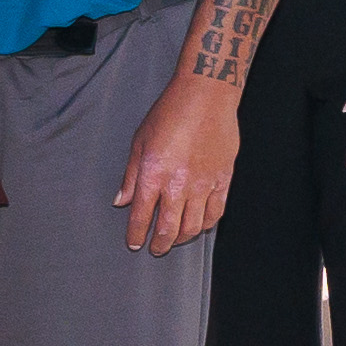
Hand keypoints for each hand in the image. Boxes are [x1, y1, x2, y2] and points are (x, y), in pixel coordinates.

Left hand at [118, 73, 239, 255]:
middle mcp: (178, 185)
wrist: (205, 96)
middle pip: (168, 229)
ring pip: (194, 226)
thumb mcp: (140, 142)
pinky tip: (200, 224)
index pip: (141, 217)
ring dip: (183, 238)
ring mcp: (203, 184)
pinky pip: (216, 212)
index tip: (134, 244)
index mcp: (153, 175)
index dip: (135, 235)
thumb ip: (131, 176)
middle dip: (160, 244)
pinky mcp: (223, 179)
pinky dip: (207, 223)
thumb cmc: (170, 113)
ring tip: (176, 239)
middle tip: (156, 249)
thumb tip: (121, 201)